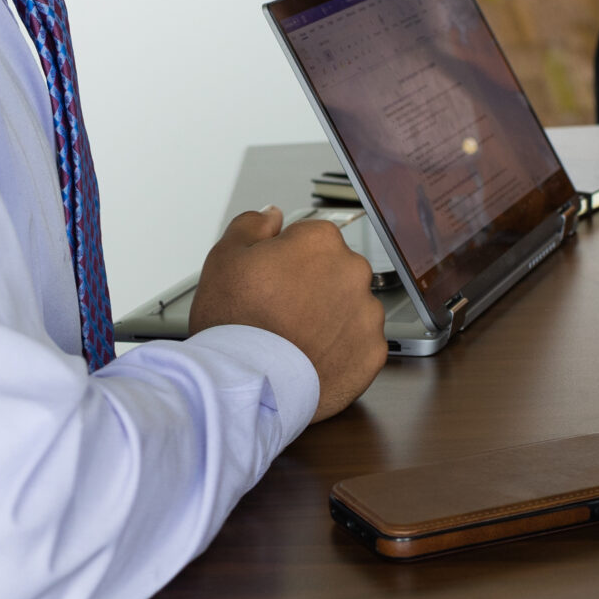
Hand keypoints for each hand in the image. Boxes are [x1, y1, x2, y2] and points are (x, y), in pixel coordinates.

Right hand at [189, 208, 386, 420]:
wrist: (245, 383)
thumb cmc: (233, 321)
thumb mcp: (225, 256)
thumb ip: (253, 225)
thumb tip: (272, 215)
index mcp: (321, 242)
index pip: (312, 240)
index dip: (287, 261)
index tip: (273, 282)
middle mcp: (353, 271)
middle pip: (336, 272)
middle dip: (314, 288)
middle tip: (281, 312)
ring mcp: (367, 314)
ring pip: (351, 308)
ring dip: (331, 319)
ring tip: (296, 339)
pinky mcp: (373, 352)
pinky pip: (361, 344)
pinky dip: (343, 351)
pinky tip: (313, 357)